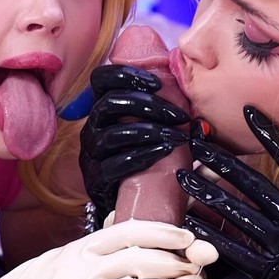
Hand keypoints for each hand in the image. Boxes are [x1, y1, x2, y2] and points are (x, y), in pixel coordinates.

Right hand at [0, 219, 217, 278]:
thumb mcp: (77, 255)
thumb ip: (106, 242)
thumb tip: (144, 222)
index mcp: (85, 248)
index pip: (131, 230)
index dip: (163, 232)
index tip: (186, 236)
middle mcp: (86, 269)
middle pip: (142, 260)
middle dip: (175, 263)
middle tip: (192, 267)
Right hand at [79, 65, 189, 228]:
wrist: (127, 203)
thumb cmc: (144, 154)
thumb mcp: (146, 125)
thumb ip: (158, 103)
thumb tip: (187, 81)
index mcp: (102, 108)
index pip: (101, 78)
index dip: (126, 74)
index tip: (157, 83)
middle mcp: (91, 127)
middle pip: (110, 103)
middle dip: (148, 105)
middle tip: (180, 116)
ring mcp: (91, 154)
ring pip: (112, 134)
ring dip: (149, 132)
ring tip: (177, 138)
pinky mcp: (96, 179)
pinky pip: (115, 165)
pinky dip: (142, 156)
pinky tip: (163, 153)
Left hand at [177, 106, 278, 278]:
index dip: (269, 135)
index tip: (249, 112)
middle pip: (253, 183)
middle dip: (221, 161)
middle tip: (197, 144)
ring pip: (237, 212)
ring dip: (207, 192)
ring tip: (184, 177)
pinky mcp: (268, 270)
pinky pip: (233, 248)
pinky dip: (210, 233)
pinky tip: (191, 220)